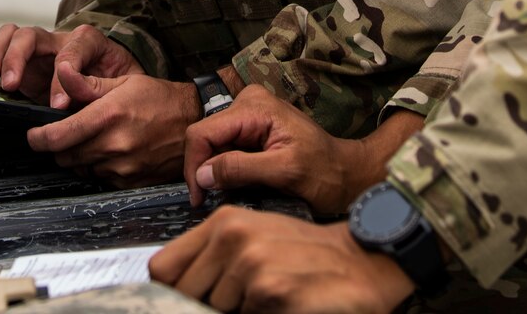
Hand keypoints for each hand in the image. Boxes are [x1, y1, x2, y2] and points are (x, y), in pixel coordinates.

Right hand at [0, 23, 139, 103]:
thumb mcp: (123, 85)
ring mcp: (40, 52)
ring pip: (12, 37)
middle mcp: (60, 42)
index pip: (72, 49)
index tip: (59, 105)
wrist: (116, 85)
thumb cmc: (120, 82)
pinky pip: (1, 53)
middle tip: (11, 84)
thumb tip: (71, 99)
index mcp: (89, 42)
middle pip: (32, 34)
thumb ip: (99, 89)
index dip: (63, 76)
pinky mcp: (25, 67)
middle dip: (17, 57)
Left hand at [26, 64, 200, 185]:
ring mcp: (122, 167)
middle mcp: (114, 144)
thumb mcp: (124, 82)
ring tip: (94, 138)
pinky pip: (100, 178)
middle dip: (59, 145)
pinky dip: (98, 166)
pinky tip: (110, 151)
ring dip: (79, 156)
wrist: (192, 123)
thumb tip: (60, 72)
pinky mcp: (129, 181)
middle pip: (65, 155)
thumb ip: (87, 84)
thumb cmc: (158, 99)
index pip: (59, 135)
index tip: (33, 135)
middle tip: (66, 132)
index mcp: (108, 115)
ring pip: (81, 168)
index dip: (39, 138)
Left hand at [149, 209, 413, 313]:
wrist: (362, 260)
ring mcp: (251, 266)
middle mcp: (233, 239)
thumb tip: (174, 289)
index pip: (163, 268)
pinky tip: (284, 305)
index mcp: (224, 222)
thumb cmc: (308, 252)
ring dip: (238, 312)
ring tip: (268, 298)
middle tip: (242, 299)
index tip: (185, 298)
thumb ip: (212, 257)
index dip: (173, 290)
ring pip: (214, 311)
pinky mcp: (270, 293)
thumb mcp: (255, 237)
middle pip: (185, 295)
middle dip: (207, 305)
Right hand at [183, 87, 383, 215]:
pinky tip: (240, 184)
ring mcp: (249, 115)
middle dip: (206, 170)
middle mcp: (248, 103)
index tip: (199, 198)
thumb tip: (203, 174)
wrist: (347, 173)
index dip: (195, 166)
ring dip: (216, 172)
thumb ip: (242, 169)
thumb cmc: (325, 173)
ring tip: (232, 193)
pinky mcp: (251, 129)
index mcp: (255, 107)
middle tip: (213, 201)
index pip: (203, 133)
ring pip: (213, 145)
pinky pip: (225, 148)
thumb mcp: (284, 173)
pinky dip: (227, 170)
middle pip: (205, 138)